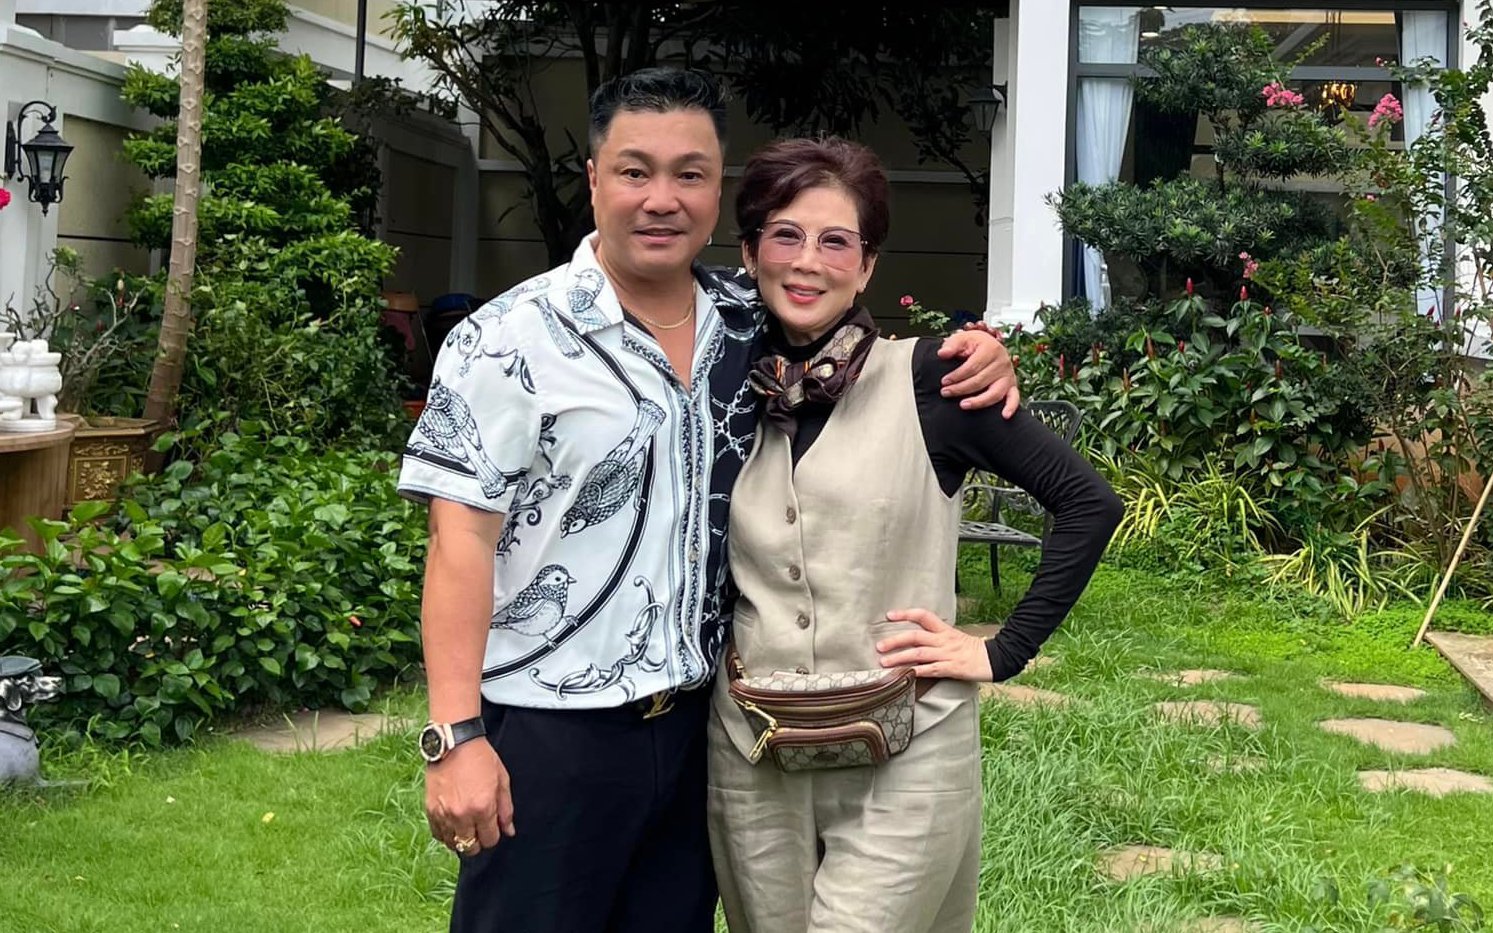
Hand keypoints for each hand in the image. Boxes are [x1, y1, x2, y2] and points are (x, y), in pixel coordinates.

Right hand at [425, 738, 514, 856]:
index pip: (489, 840)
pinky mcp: (430, 809)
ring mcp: (444, 813)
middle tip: (479, 828)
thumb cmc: (481, 758)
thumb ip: (506, 809)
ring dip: (461, 839)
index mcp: (483, 808)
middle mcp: (462, 815)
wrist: (454, 742)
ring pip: (452, 844)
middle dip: (478, 841)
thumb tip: (509, 831)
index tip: (492, 827)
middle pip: (470, 847)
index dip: (493, 836)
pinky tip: (452, 823)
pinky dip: (445, 833)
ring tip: (465, 826)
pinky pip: (437, 834)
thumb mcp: (502, 780)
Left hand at [875, 609, 993, 680]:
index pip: (923, 616)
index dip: (906, 614)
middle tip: (879, 646)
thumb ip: (937, 637)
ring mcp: (947, 654)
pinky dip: (916, 672)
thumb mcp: (954, 637)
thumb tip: (916, 641)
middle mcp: (943, 640)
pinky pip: (930, 669)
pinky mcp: (951, 668)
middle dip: (895, 640)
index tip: (889, 615)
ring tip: (884, 662)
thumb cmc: (973, 650)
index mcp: (944, 630)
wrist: (994, 659)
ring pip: (919, 654)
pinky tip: (905, 675)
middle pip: (915, 636)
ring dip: (900, 658)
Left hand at [937, 328, 1020, 417]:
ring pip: (994, 393)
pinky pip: (1014, 397)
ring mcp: (1008, 375)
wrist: (988, 345)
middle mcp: (1002, 362)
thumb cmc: (974, 344)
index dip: (957, 376)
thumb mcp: (962, 338)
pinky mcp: (1012, 385)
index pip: (972, 367)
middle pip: (980, 381)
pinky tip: (1004, 415)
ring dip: (978, 401)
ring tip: (963, 405)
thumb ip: (951, 345)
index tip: (944, 382)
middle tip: (946, 392)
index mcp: (991, 349)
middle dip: (961, 388)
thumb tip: (942, 353)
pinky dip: (1011, 407)